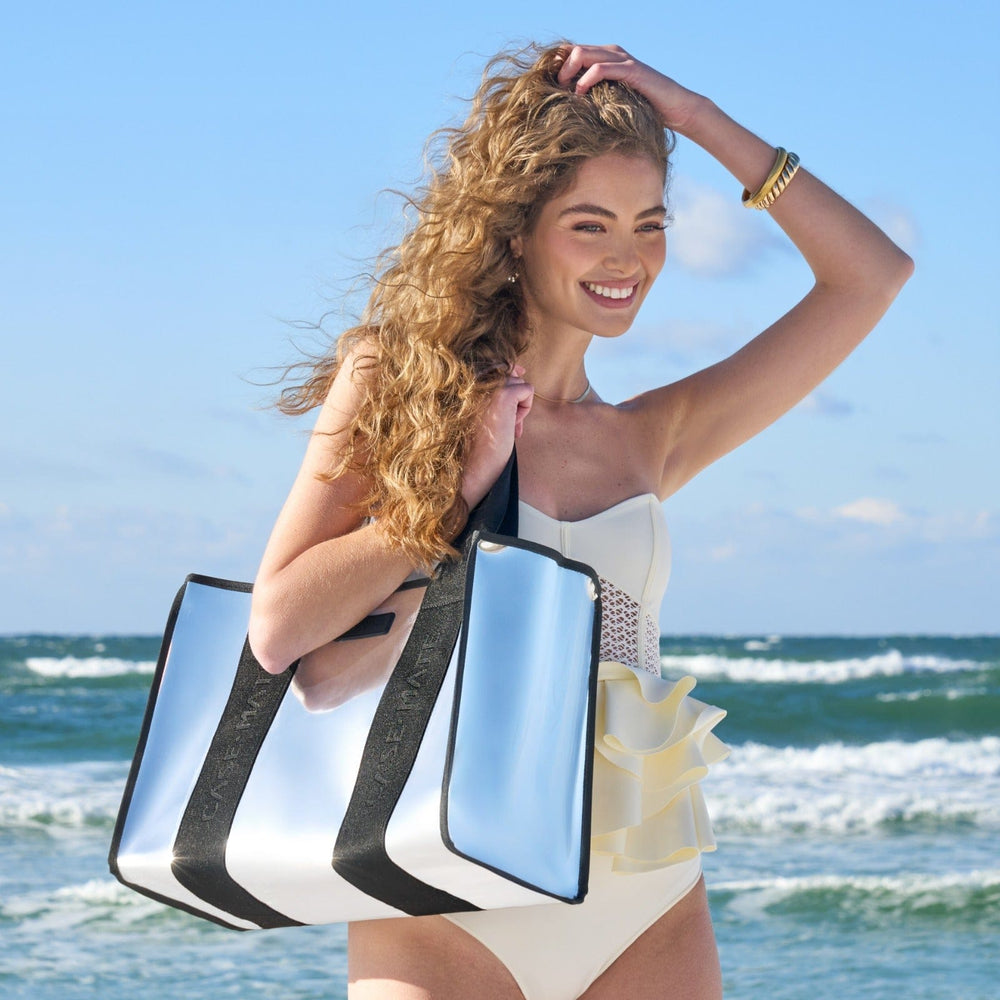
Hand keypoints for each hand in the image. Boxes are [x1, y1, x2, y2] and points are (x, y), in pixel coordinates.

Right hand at [460, 366, 533, 507]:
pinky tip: (512, 425)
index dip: (511, 371)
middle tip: (508, 422)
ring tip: (508, 425)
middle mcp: (476, 380)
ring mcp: (489, 386)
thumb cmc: (481, 440)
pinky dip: (525, 408)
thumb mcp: (488, 408)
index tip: (518, 379)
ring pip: (520, 383)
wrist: (476, 463)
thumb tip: (520, 369)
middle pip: (511, 374)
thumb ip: (499, 388)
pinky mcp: (503, 395)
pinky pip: (528, 390)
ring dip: (519, 405)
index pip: (497, 363)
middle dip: (515, 398)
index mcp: (469, 382)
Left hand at [557, 44, 703, 131]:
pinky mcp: (631, 70)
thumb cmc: (644, 110)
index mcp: (607, 58)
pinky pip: (601, 68)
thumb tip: (569, 111)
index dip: (558, 67)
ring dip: (568, 73)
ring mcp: (622, 59)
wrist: (675, 109)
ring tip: (563, 93)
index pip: (573, 53)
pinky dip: (586, 80)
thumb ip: (595, 98)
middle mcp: (613, 53)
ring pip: (584, 54)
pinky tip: (580, 94)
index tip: (549, 89)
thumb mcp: (613, 102)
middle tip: (553, 91)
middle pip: (574, 50)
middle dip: (559, 70)